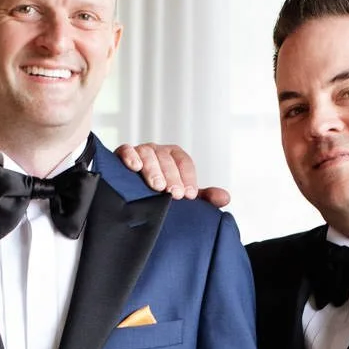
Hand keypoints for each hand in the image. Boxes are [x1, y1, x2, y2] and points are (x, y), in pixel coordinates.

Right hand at [116, 140, 230, 208]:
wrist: (134, 198)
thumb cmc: (162, 195)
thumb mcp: (183, 196)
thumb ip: (205, 198)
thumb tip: (225, 198)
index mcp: (174, 157)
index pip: (184, 161)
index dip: (188, 178)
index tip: (189, 196)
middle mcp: (158, 152)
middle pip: (166, 158)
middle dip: (172, 176)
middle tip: (174, 194)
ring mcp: (140, 152)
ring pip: (148, 154)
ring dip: (153, 170)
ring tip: (157, 187)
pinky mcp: (123, 155)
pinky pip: (126, 150)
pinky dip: (130, 156)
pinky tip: (134, 167)